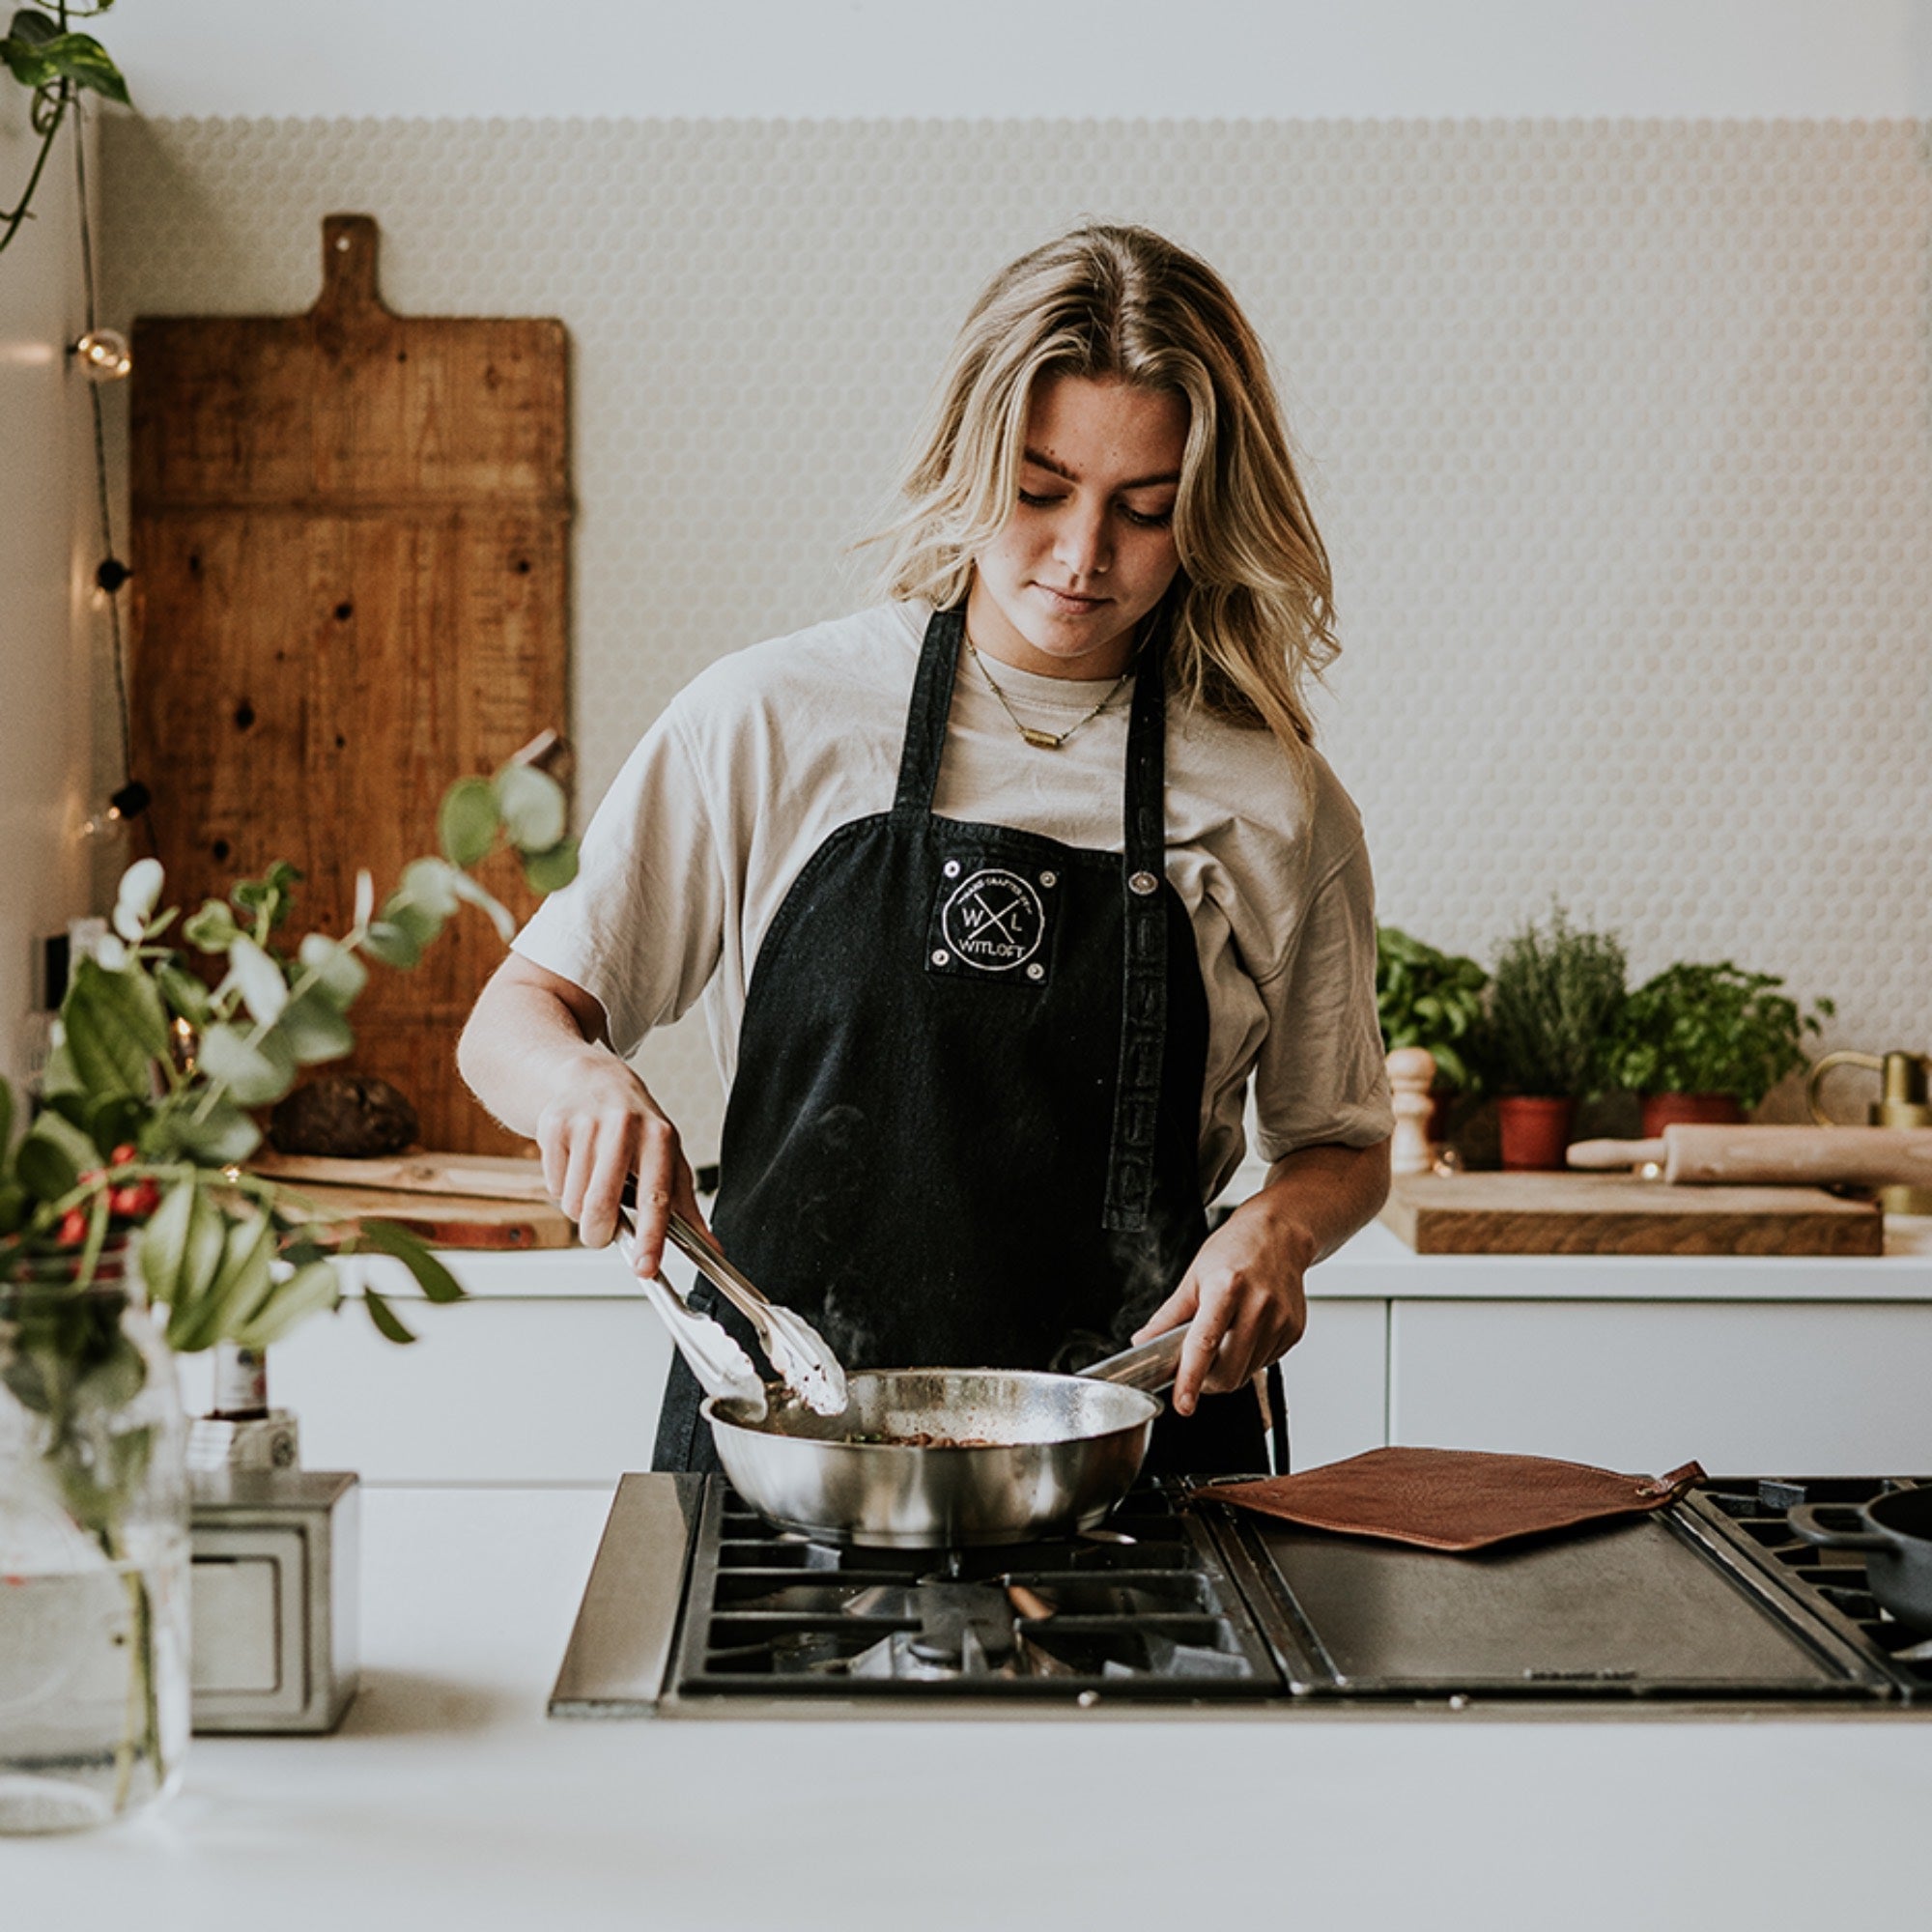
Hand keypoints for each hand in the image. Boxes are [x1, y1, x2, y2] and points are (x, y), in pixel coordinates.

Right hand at [534, 1049, 709, 1277]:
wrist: (590, 1078)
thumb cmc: (635, 1125)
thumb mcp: (668, 1156)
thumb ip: (685, 1205)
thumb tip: (711, 1246)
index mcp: (659, 1137)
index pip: (655, 1198)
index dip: (650, 1238)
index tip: (645, 1267)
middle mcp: (624, 1126)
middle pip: (602, 1206)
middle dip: (599, 1232)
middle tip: (603, 1231)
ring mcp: (586, 1123)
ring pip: (573, 1202)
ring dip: (580, 1208)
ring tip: (592, 1181)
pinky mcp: (554, 1124)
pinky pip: (552, 1185)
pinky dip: (561, 1187)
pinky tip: (574, 1164)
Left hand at [1130, 1195, 1312, 1416]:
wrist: (1279, 1235)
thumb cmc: (1235, 1250)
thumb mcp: (1194, 1277)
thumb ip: (1169, 1316)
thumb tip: (1144, 1343)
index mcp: (1228, 1288)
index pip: (1205, 1344)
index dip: (1191, 1379)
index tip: (1183, 1404)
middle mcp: (1259, 1306)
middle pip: (1229, 1371)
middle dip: (1207, 1380)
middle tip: (1197, 1365)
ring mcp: (1281, 1320)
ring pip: (1246, 1373)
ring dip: (1228, 1369)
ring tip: (1225, 1337)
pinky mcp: (1294, 1331)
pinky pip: (1265, 1363)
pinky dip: (1249, 1358)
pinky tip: (1246, 1331)